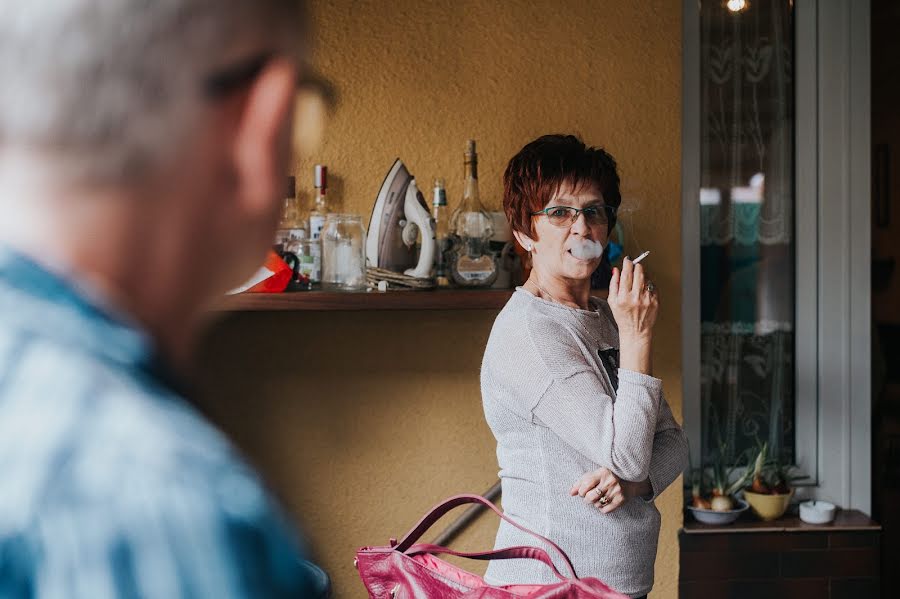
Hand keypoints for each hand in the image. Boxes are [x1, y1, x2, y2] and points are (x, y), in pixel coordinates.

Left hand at [569, 467, 624, 513]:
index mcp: (602, 473)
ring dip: (594, 503)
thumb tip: (571, 493)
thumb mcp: (596, 474)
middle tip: (588, 496)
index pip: (586, 484)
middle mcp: (609, 482)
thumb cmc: (609, 476)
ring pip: (597, 504)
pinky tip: (604, 502)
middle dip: (586, 499)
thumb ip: (581, 482)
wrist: (632, 479)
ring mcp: (616, 491)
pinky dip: (601, 508)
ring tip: (598, 498)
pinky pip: (605, 510)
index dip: (580, 491)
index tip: (582, 492)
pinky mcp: (621, 500)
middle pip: (590, 497)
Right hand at [608, 257, 658, 373]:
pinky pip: (652, 286)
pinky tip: (643, 292)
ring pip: (646, 278)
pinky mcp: (655, 301)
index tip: (627, 260)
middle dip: (636, 266)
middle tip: (634, 266)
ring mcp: (647, 299)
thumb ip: (613, 284)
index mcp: (623, 297)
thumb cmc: (622, 317)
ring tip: (637, 283)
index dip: (627, 264)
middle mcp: (636, 297)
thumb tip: (616, 270)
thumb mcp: (612, 301)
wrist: (635, 330)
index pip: (626, 274)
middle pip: (639, 272)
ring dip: (642, 276)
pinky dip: (648, 286)